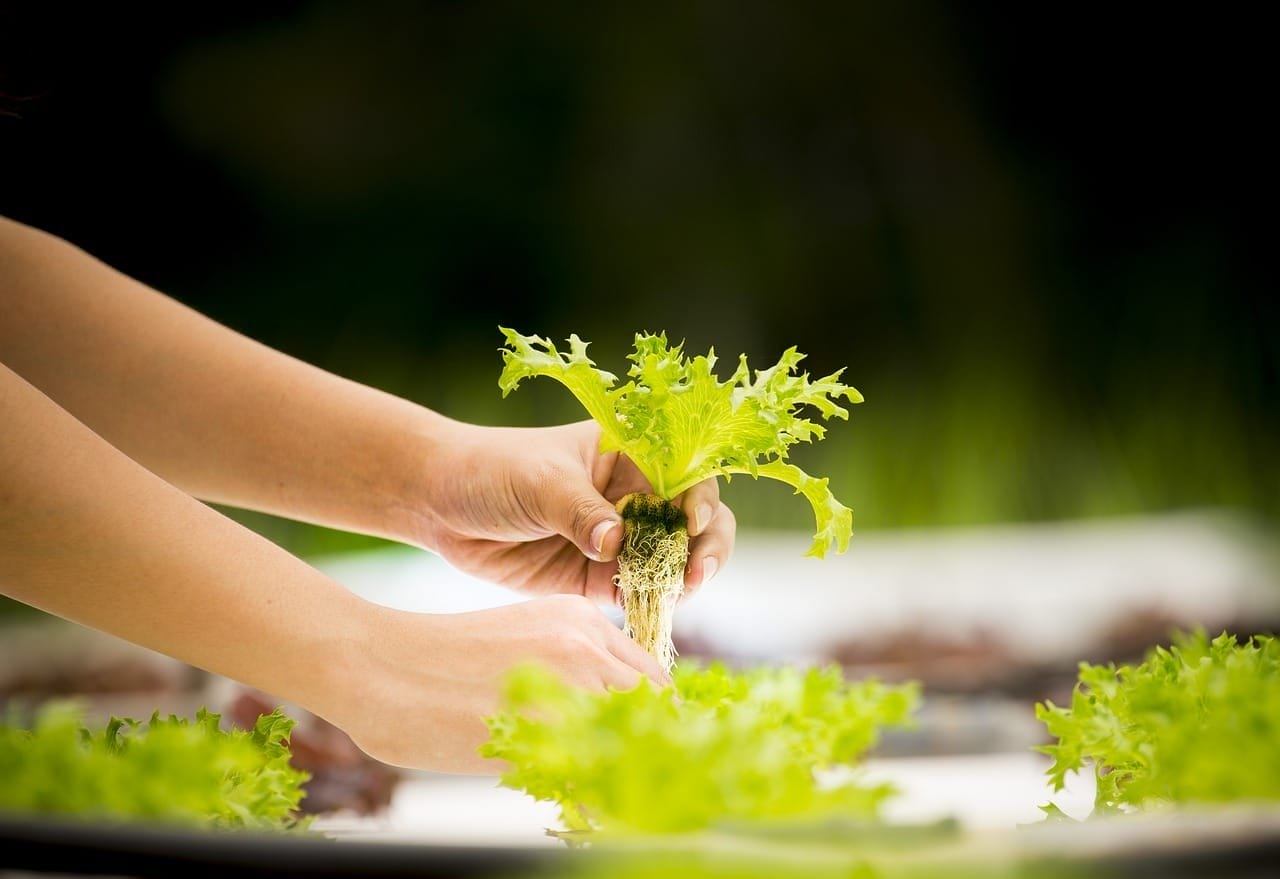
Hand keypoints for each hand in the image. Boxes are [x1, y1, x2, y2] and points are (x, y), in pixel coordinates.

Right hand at [334, 595, 669, 772]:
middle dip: (651, 748)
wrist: (378, 666)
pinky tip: (580, 808)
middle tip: (637, 782)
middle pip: (654, 709)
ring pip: (632, 742)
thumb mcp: (522, 640)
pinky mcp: (540, 730)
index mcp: (581, 619)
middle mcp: (584, 645)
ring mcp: (565, 686)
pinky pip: (593, 777)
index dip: (655, 720)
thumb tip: (611, 718)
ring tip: (610, 797)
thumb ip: (571, 668)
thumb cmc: (441, 662)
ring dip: (626, 772)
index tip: (648, 749)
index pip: (652, 678)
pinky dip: (595, 799)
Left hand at [409, 419, 735, 604]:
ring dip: (680, 580)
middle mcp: (633, 496)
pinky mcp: (597, 577)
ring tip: (675, 595)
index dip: (700, 500)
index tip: (692, 524)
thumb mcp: (540, 483)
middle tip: (696, 574)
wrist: (440, 503)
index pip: (685, 474)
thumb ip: (580, 512)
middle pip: (693, 522)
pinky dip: (650, 603)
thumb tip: (616, 543)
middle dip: (705, 547)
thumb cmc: (493, 471)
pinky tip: (650, 611)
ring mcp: (619, 539)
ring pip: (671, 562)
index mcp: (630, 455)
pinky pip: (637, 592)